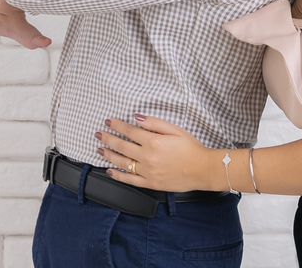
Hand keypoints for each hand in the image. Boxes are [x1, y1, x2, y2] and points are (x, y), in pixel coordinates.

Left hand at [95, 115, 221, 192]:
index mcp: (154, 141)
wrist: (202, 169)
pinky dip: (118, 175)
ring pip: (122, 162)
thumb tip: (137, 117)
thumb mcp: (175, 129)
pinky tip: (109, 171)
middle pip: (122, 146)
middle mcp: (148, 157)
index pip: (129, 131)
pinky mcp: (151, 183)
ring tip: (100, 150)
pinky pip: (130, 180)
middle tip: (98, 134)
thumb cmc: (191, 148)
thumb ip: (155, 123)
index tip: (108, 121)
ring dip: (109, 155)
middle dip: (108, 139)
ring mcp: (148, 172)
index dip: (117, 125)